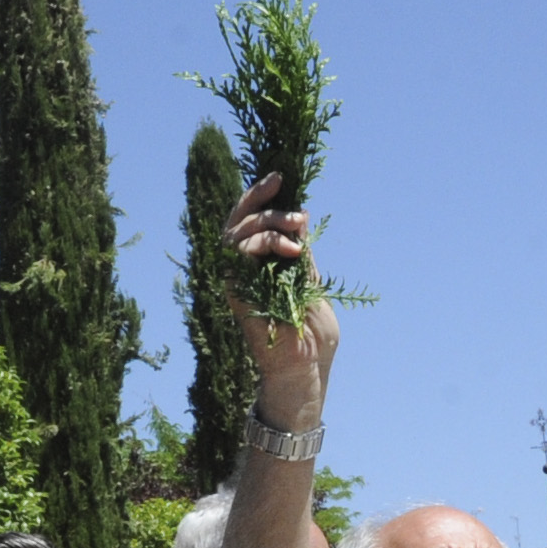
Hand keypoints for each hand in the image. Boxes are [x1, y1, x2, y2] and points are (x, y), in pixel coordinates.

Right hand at [220, 173, 338, 419]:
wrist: (306, 370)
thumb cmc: (311, 335)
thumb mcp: (311, 282)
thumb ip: (301, 252)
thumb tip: (301, 215)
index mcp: (262, 265)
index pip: (249, 221)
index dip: (259, 196)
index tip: (281, 177)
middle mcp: (243, 270)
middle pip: (236, 220)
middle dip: (260, 201)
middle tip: (290, 201)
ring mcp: (237, 280)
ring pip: (235, 232)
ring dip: (267, 222)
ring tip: (297, 231)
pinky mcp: (234, 291)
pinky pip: (235, 253)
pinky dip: (263, 242)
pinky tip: (291, 251)